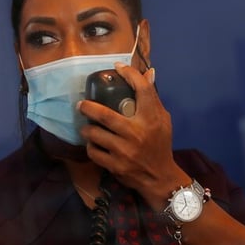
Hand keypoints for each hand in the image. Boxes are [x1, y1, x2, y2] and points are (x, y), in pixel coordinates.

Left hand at [78, 63, 190, 208]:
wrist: (160, 177)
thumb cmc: (160, 144)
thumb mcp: (162, 120)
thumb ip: (153, 98)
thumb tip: (149, 72)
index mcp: (151, 119)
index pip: (141, 89)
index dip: (129, 73)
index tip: (118, 67)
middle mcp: (137, 133)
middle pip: (105, 115)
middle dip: (88, 107)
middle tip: (81, 104)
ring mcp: (124, 151)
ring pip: (95, 134)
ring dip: (87, 129)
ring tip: (87, 126)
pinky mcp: (115, 166)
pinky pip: (94, 152)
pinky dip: (91, 146)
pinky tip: (93, 144)